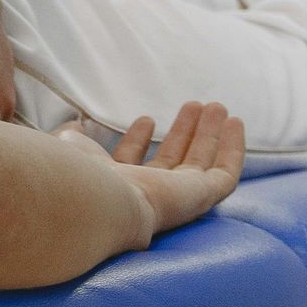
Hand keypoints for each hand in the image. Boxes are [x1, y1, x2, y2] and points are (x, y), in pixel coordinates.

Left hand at [68, 100, 246, 247]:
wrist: (98, 201)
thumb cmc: (78, 174)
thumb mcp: (71, 147)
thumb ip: (73, 137)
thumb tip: (72, 126)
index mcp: (115, 185)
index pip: (132, 164)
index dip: (138, 141)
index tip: (145, 119)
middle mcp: (147, 194)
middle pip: (172, 161)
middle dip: (183, 132)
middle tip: (195, 106)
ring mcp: (177, 198)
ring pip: (201, 163)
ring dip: (209, 133)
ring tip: (216, 106)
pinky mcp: (201, 197)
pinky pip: (226, 174)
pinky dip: (233, 148)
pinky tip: (236, 124)